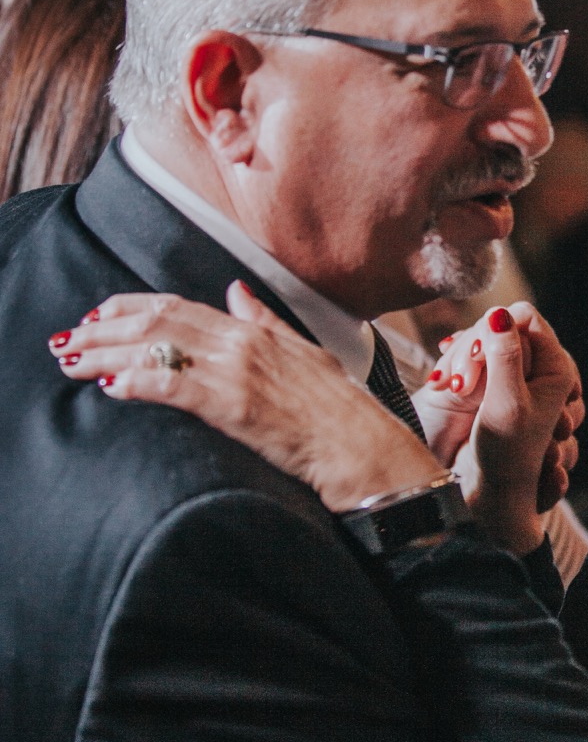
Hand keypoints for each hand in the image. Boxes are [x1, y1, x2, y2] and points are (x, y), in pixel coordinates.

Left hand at [47, 283, 440, 510]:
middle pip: (158, 324)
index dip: (132, 307)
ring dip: (107, 356)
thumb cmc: (340, 412)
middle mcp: (241, 343)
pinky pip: (172, 387)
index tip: (99, 313)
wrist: (363, 449)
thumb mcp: (305, 353)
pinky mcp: (233, 406)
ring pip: (156, 351)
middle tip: (71, 338)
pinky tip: (111, 388)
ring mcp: (237, 372)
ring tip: (74, 362)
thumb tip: (237, 292)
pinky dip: (137, 384)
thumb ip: (265, 322)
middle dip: (105, 330)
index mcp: (254, 331)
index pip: (179, 307)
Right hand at [414, 304, 582, 551]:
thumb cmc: (504, 454)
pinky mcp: (498, 386)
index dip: (495, 329)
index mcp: (557, 369)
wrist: (489, 493)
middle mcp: (543, 370)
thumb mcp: (506, 402)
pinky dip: (459, 368)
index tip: (475, 356)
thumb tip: (501, 313)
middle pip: (505, 329)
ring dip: (463, 361)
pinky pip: (476, 359)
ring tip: (450, 387)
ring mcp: (521, 378)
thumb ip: (505, 356)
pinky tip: (445, 383)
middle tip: (456, 382)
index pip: (526, 318)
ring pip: (487, 343)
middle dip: (475, 349)